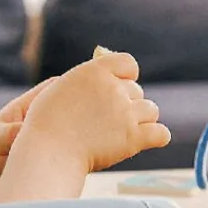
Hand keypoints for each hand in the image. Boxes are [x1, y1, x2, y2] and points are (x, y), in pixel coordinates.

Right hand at [19, 52, 170, 172]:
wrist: (47, 152)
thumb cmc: (47, 123)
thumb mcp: (60, 88)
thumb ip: (86, 76)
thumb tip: (103, 54)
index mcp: (95, 71)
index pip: (127, 63)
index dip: (125, 76)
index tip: (117, 87)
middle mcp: (113, 89)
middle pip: (137, 91)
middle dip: (127, 103)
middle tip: (108, 121)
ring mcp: (125, 114)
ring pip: (150, 110)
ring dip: (141, 120)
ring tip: (121, 133)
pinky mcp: (133, 139)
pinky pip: (160, 133)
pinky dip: (156, 137)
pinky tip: (146, 140)